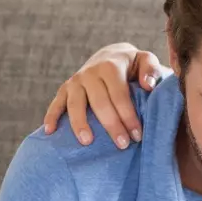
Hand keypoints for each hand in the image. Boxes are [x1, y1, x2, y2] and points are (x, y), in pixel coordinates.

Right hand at [41, 43, 163, 148]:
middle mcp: (90, 73)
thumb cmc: (132, 65)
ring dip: (80, 123)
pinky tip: (50, 132)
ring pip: (75, 104)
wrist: (109, 55)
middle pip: (99, 102)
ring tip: (87, 142)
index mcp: (110, 66)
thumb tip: (148, 86)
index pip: (119, 94)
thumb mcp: (145, 60)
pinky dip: (51, 116)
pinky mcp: (65, 89)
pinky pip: (56, 104)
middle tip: (122, 145)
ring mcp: (75, 81)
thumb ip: (151, 70)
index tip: (137, 136)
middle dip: (111, 124)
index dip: (128, 115)